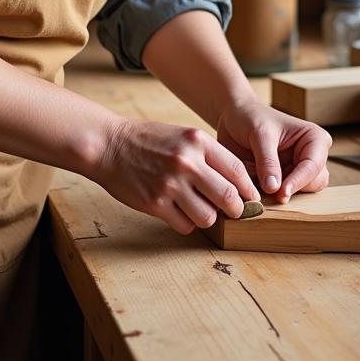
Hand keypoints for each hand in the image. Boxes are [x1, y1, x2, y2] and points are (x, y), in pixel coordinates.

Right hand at [91, 118, 260, 234]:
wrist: (108, 145)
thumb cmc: (148, 140)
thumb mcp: (182, 135)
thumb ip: (207, 155)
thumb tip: (235, 182)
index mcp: (197, 141)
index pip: (237, 170)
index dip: (249, 189)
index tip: (251, 198)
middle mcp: (187, 162)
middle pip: (229, 197)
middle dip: (237, 209)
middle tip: (235, 212)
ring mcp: (171, 184)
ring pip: (208, 217)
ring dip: (209, 218)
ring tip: (201, 211)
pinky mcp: (155, 203)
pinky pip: (185, 225)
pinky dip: (187, 223)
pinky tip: (179, 212)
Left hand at [216, 99, 330, 203]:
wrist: (234, 118)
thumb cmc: (250, 117)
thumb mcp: (259, 134)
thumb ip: (268, 161)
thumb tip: (274, 189)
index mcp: (314, 138)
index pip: (313, 165)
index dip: (299, 181)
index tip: (282, 193)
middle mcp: (311, 155)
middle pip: (314, 183)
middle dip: (294, 189)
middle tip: (272, 194)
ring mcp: (299, 169)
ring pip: (303, 193)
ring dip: (284, 194)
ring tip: (262, 189)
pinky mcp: (286, 179)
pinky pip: (286, 195)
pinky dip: (274, 197)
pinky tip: (259, 190)